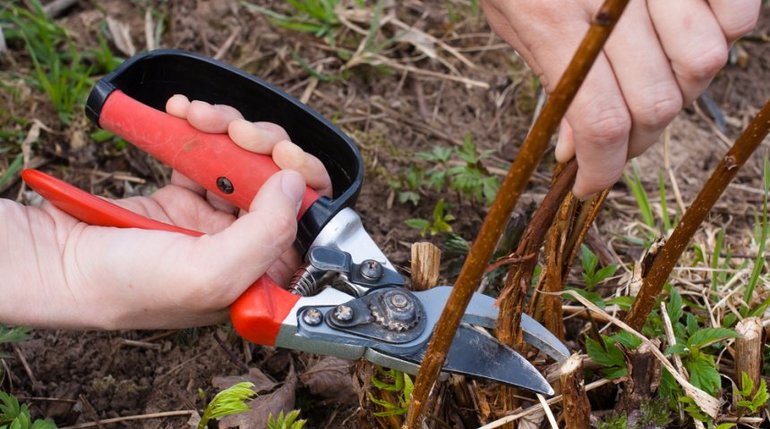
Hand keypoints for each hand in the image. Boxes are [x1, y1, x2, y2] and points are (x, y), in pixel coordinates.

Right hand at [0, 96, 330, 328]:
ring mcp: (212, 218)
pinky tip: (183, 112)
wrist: (53, 262)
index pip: (306, 225)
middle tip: (241, 132)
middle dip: (265, 146)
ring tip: (202, 116)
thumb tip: (296, 184)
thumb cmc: (125, 285)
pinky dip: (199, 128)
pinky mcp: (184, 193)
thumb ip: (265, 234)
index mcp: (258, 275)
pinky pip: (207, 151)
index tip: (285, 158)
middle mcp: (241, 247)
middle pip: (280, 183)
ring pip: (245, 159)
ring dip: (230, 129)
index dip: (305, 185)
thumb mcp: (209, 274)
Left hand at [481, 0, 759, 196]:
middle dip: (635, 139)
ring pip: (706, 62)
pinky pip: (739, 13)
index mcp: (554, 16)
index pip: (602, 120)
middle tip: (613, 138)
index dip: (604, 168)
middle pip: (660, 101)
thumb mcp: (515, 20)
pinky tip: (679, 35)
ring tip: (646, 79)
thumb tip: (581, 153)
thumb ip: (555, 85)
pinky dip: (720, 34)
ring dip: (678, 87)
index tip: (592, 184)